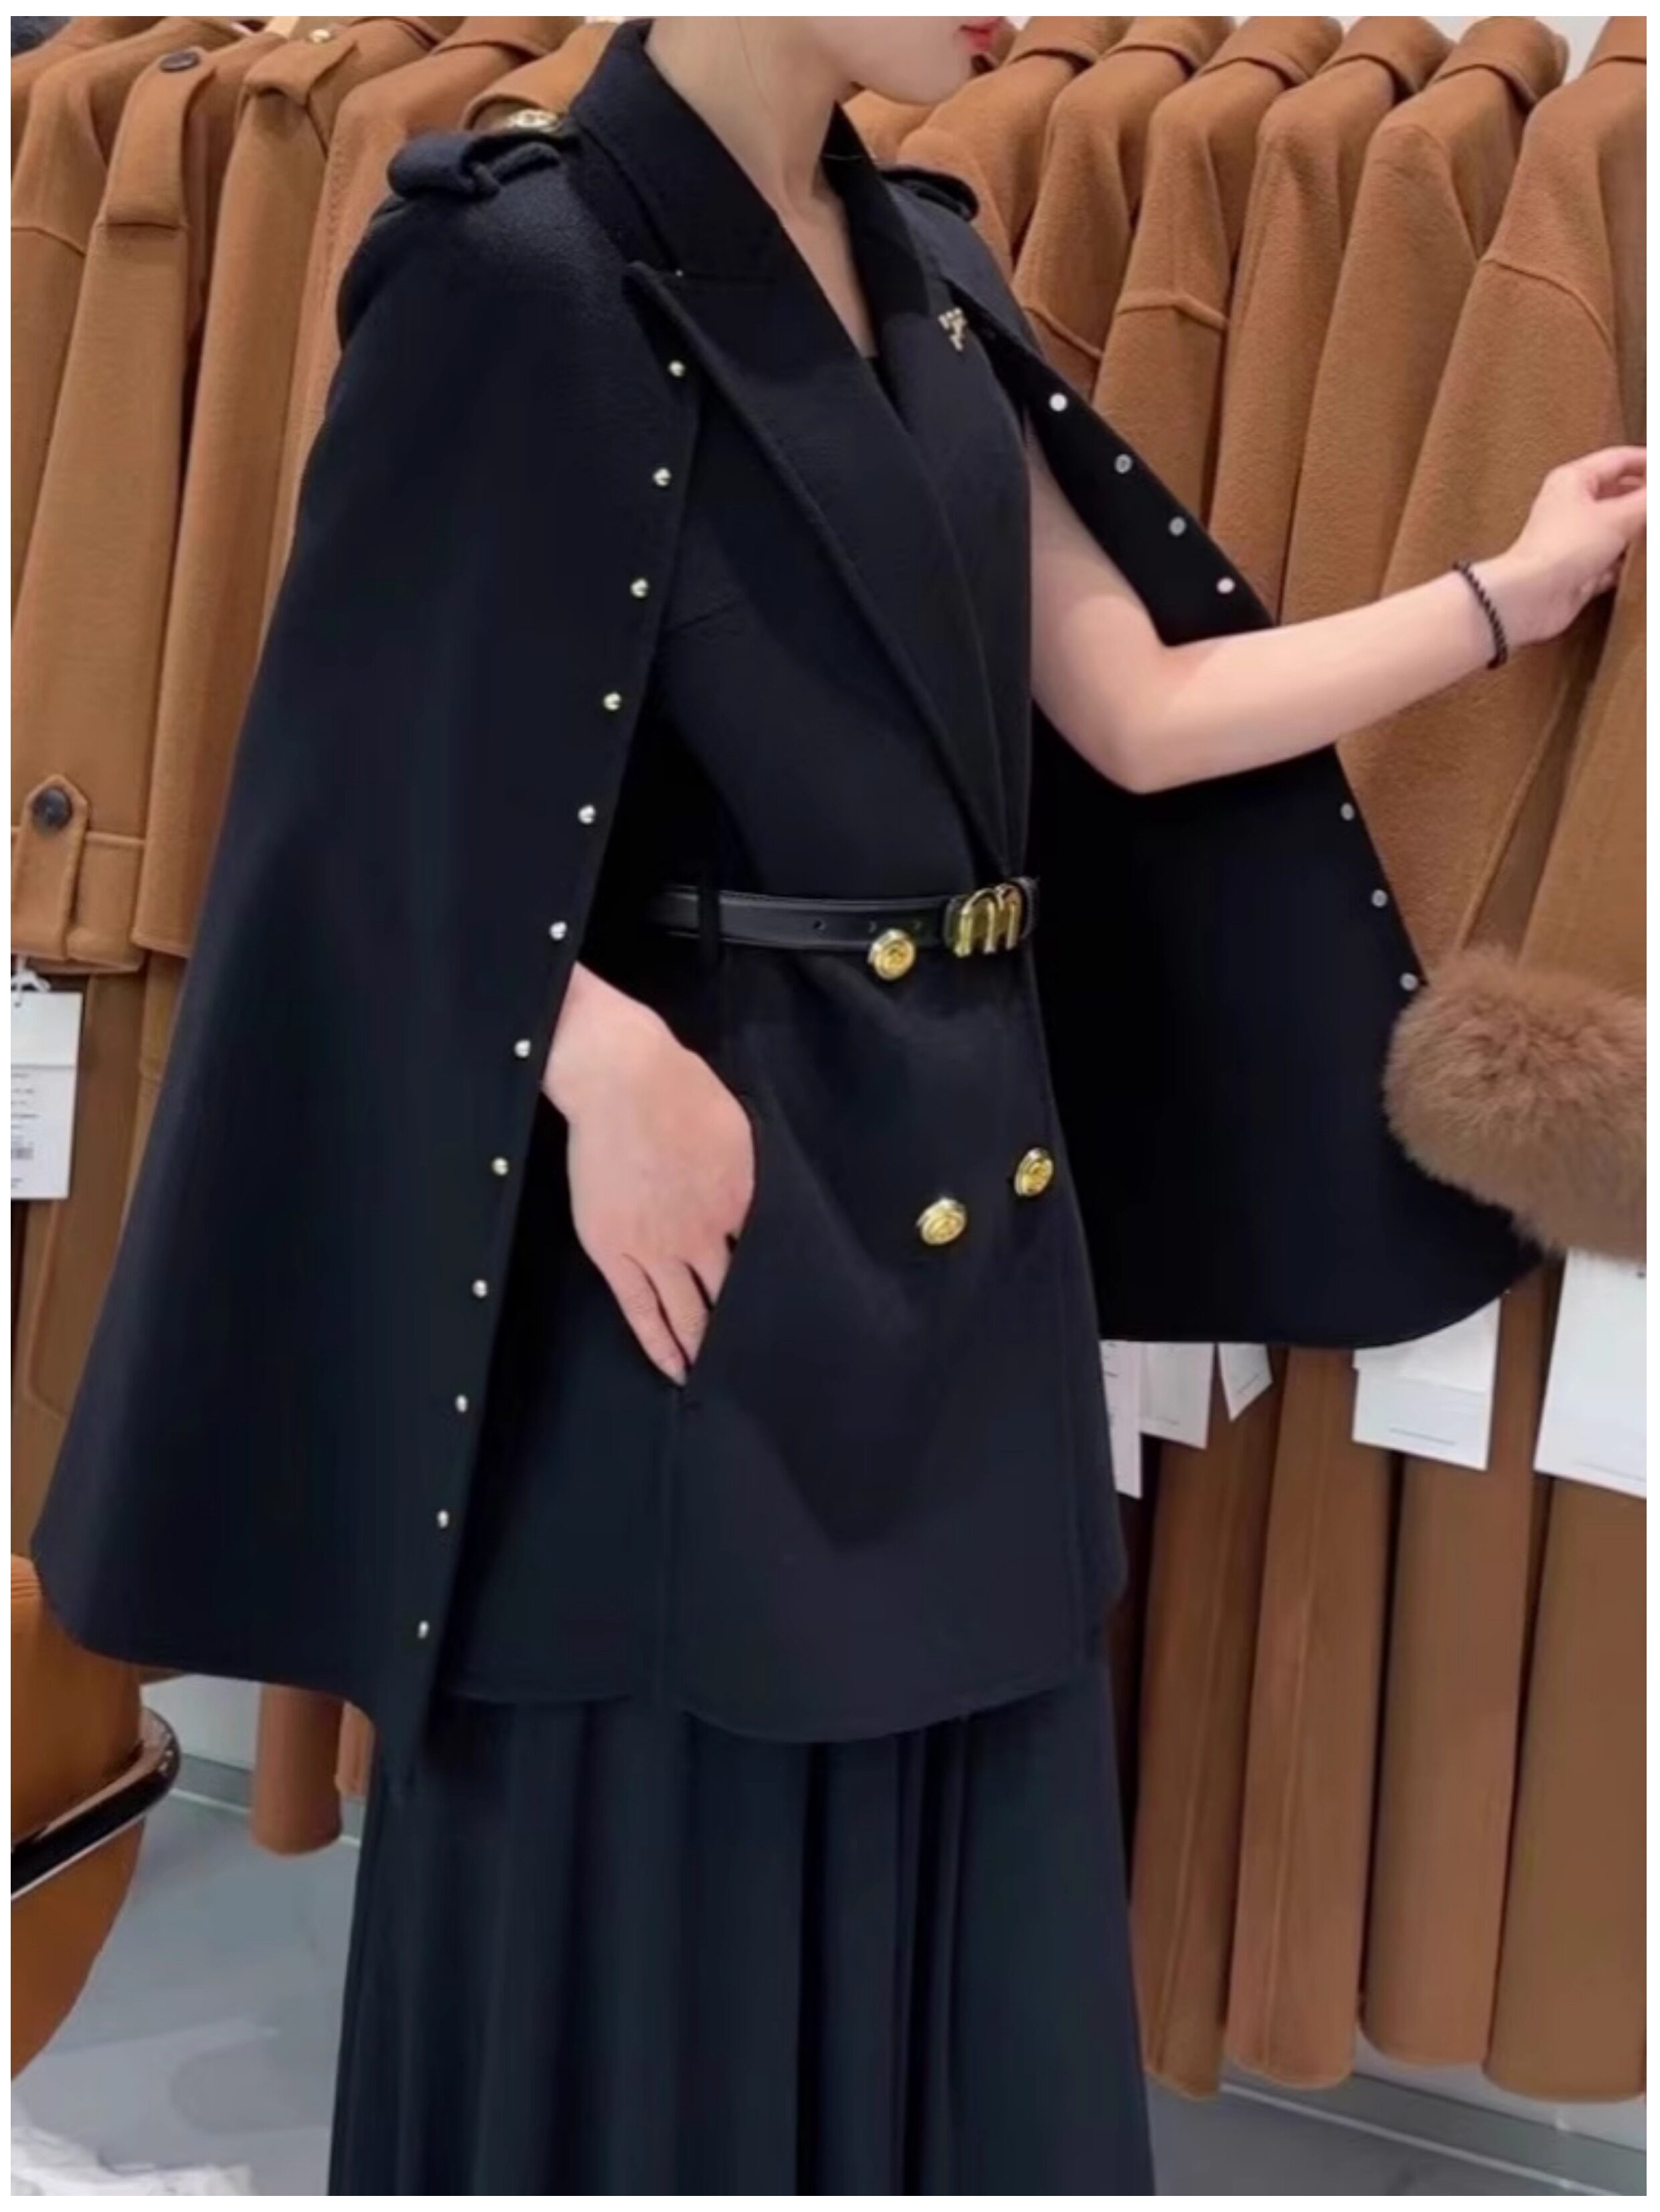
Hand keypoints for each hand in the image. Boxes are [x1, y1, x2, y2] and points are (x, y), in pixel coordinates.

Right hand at [543, 964, 755, 1383]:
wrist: (621, 1079)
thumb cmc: (679, 1087)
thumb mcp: (740, 1131)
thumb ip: (751, 1174)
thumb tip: (758, 1196)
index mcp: (743, 1202)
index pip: (767, 1260)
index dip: (778, 1289)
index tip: (792, 1317)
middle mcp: (706, 1235)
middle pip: (734, 1295)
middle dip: (750, 1330)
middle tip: (766, 1365)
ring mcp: (659, 1247)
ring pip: (690, 1313)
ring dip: (706, 1348)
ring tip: (721, 1380)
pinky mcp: (617, 1250)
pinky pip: (641, 1310)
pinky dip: (659, 1344)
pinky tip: (674, 1369)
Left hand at [1485, 444, 1645, 647]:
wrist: (1530, 598)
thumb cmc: (1563, 548)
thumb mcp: (1618, 517)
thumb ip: (1647, 502)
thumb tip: (1657, 494)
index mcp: (1573, 480)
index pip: (1619, 459)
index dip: (1648, 462)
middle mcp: (1570, 506)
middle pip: (1617, 494)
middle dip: (1645, 500)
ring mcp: (1572, 541)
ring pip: (1613, 530)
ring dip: (1637, 533)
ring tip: (1654, 535)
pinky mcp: (1575, 571)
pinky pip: (1608, 563)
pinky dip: (1625, 563)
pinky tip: (1641, 566)